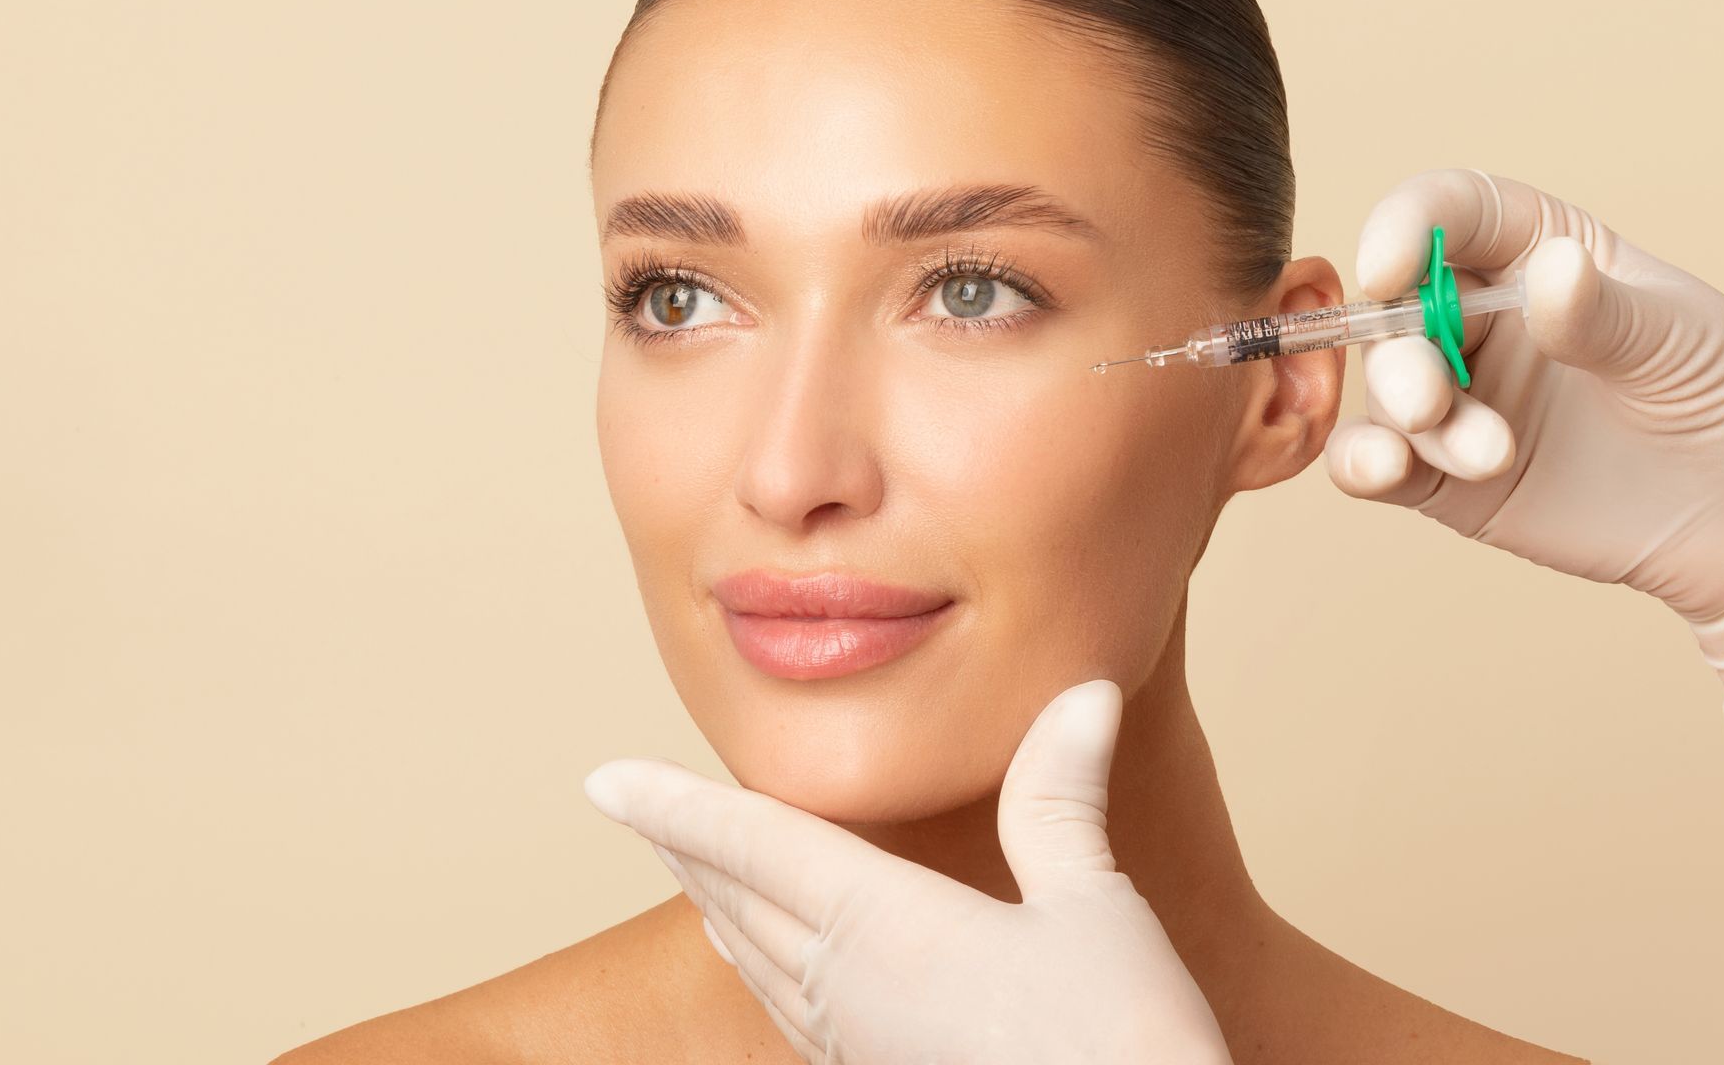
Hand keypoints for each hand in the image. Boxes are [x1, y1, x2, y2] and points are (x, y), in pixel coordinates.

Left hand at [584, 680, 1232, 1064]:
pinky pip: (793, 1015)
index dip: (674, 805)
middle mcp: (849, 989)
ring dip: (716, 907)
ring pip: (758, 965)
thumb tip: (1084, 693)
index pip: (753, 845)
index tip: (602, 780)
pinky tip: (774, 975)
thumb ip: (1060, 800)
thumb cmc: (1120, 1044)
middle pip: (738, 902)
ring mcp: (861, 1047)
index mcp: (882, 928)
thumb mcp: (1092, 908)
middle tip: (630, 806)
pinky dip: (761, 973)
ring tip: (688, 878)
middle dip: (683, 847)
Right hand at [1324, 168, 1723, 712]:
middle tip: (1430, 400)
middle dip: (1398, 350)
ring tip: (1488, 455)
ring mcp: (1461, 397)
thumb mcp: (1680, 343)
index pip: (1449, 214)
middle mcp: (1481, 317)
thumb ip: (1602, 315)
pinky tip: (1382, 471)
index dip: (1404, 227)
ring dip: (1408, 417)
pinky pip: (1378, 460)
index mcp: (1536, 252)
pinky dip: (1363, 463)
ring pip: (1386, 387)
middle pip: (1397, 307)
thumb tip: (1552, 271)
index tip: (1387, 267)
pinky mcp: (1447, 476)